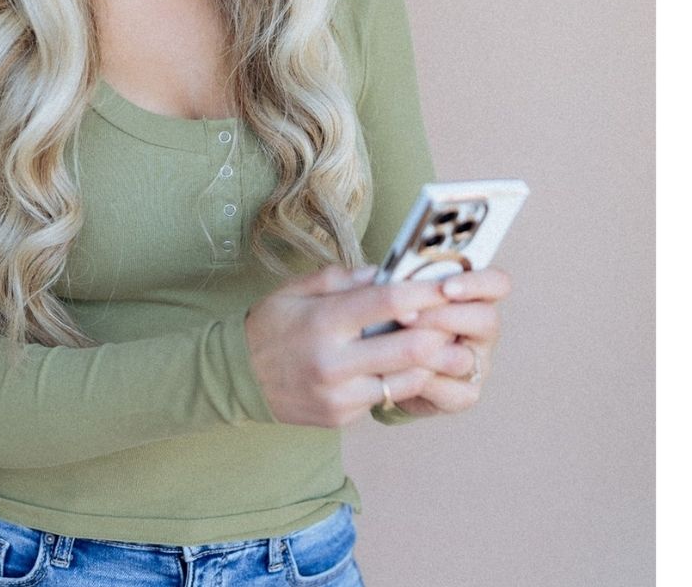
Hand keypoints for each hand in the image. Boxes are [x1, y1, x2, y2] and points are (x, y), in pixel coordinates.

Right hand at [243, 264, 470, 427]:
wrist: (237, 378)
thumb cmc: (270, 326)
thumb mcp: (295, 290)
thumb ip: (341, 279)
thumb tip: (385, 273)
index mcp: (323, 322)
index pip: (387, 302)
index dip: (425, 292)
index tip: (449, 284)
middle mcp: (333, 362)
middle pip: (411, 348)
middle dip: (441, 332)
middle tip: (454, 320)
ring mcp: (339, 396)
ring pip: (407, 380)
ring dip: (428, 361)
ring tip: (438, 345)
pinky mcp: (342, 417)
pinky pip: (385, 397)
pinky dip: (398, 380)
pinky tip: (399, 366)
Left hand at [383, 267, 511, 418]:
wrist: (383, 367)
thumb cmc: (392, 321)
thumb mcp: (393, 296)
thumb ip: (396, 282)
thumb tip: (381, 271)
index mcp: (474, 297)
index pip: (497, 284)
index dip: (478, 283)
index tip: (445, 287)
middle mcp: (482, 331)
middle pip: (487, 319)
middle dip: (444, 317)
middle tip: (406, 318)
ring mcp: (477, 365)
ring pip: (463, 358)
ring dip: (426, 350)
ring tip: (394, 345)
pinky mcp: (465, 395)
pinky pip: (448, 389)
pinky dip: (417, 379)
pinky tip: (396, 371)